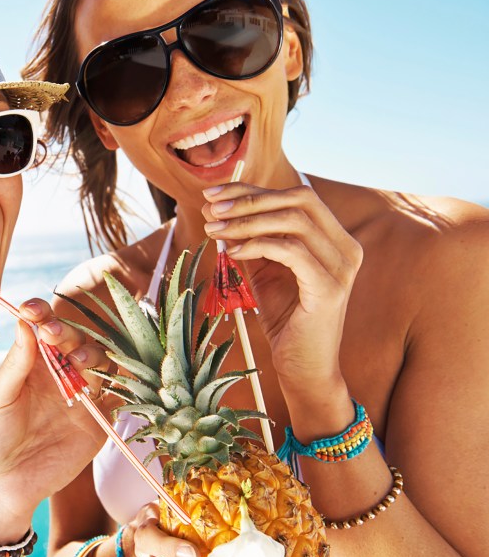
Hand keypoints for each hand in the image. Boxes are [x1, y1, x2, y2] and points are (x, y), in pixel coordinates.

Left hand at [0, 299, 107, 539]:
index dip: (42, 315)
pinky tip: (113, 374)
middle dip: (67, 332)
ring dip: (91, 353)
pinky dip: (121, 382)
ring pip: (99, 363)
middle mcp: (60, 376)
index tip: (33, 310)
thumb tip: (26, 322)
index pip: (43, 329)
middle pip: (75, 340)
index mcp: (32, 365)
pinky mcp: (98, 422)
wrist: (0, 488)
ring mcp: (81, 397)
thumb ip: (17, 363)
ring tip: (76, 359)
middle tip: (53, 333)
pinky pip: (117, 397)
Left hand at [201, 182, 361, 396]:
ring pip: (294, 221)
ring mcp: (342, 267)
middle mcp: (346, 247)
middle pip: (300, 199)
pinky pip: (292, 251)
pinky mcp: (329, 288)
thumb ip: (250, 240)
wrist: (304, 367)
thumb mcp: (264, 271)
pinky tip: (232, 253)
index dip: (252, 189)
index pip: (295, 196)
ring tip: (214, 230)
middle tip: (210, 208)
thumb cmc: (285, 320)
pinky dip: (258, 245)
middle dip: (249, 199)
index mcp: (334, 238)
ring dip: (247, 221)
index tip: (212, 193)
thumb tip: (217, 210)